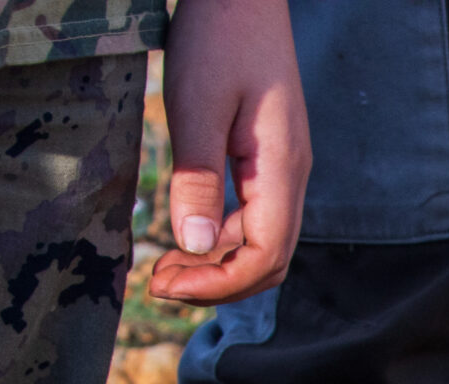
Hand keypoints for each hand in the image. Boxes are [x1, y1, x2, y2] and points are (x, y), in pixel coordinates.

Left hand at [150, 0, 308, 306]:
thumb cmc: (219, 36)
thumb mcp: (197, 105)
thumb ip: (198, 178)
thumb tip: (196, 247)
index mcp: (282, 169)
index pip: (266, 256)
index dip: (218, 283)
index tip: (166, 283)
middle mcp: (291, 176)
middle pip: (269, 260)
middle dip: (217, 283)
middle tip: (158, 283)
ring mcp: (282, 168)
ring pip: (261, 243)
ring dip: (216, 264)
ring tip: (165, 265)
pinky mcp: (266, 158)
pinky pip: (252, 217)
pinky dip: (219, 237)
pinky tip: (185, 233)